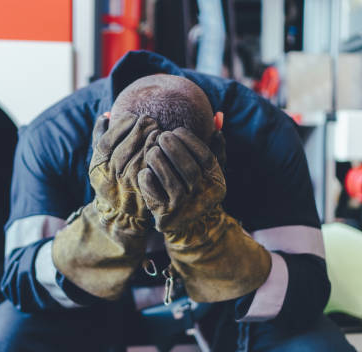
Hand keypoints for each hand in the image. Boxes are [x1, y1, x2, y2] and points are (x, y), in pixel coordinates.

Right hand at [89, 113, 158, 234]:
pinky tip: (163, 147)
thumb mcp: (99, 159)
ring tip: (158, 130)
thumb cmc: (110, 178)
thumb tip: (107, 114)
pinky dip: (158, 156)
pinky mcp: (144, 190)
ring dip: (151, 141)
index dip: (122, 125)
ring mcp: (128, 183)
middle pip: (126, 146)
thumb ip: (100, 136)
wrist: (118, 211)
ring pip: (140, 157)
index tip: (133, 116)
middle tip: (150, 119)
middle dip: (140, 130)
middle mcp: (111, 174)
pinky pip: (153, 169)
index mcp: (99, 163)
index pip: (108, 140)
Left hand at [137, 127, 269, 301]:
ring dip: (159, 162)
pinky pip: (154, 195)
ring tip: (151, 149)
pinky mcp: (166, 217)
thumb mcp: (209, 169)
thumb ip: (213, 143)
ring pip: (171, 182)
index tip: (177, 129)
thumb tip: (218, 115)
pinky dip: (147, 180)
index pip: (206, 157)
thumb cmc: (196, 188)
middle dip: (174, 149)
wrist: (189, 227)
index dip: (190, 141)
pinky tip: (143, 169)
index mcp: (216, 182)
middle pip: (189, 170)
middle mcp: (204, 197)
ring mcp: (185, 208)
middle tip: (161, 136)